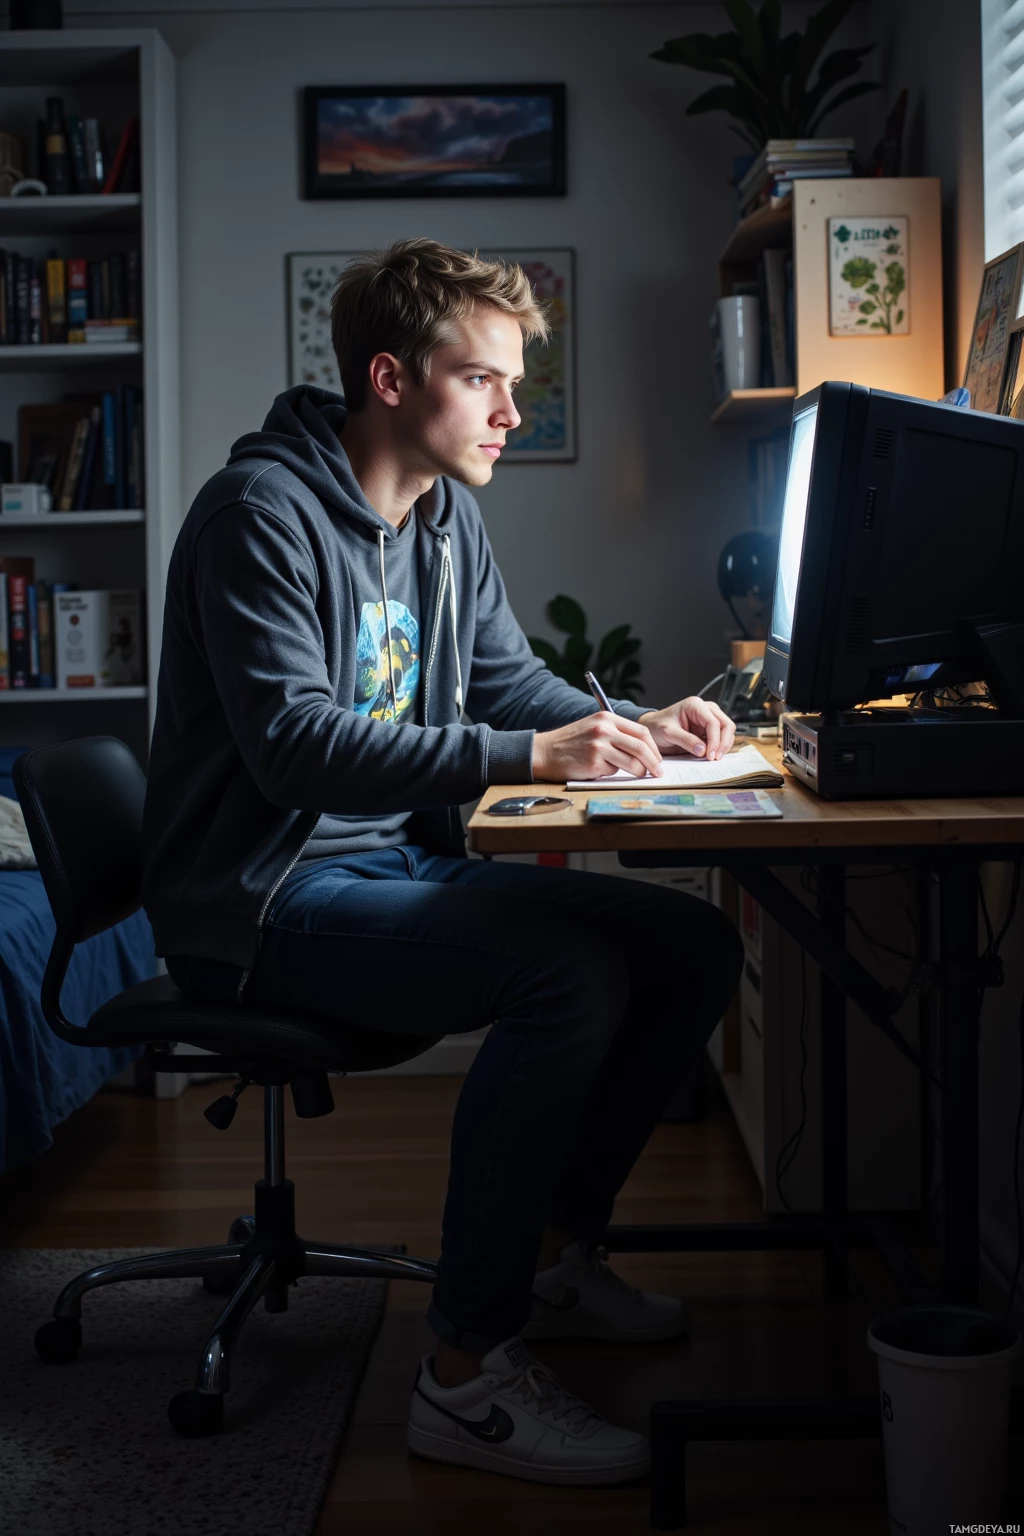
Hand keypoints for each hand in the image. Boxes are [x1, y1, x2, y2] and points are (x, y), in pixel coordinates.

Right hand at [533, 713, 662, 781]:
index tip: (657, 758)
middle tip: (658, 772)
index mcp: (607, 718)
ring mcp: (599, 746)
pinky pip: (614, 772)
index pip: (641, 731)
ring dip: (639, 772)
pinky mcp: (594, 763)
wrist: (544, 752)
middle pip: (641, 747)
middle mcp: (604, 730)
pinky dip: (613, 774)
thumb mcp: (593, 727)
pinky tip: (601, 770)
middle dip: (654, 762)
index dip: (653, 747)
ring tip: (638, 775)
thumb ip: (616, 732)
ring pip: (632, 763)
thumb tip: (643, 749)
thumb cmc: (570, 743)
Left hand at [637, 697, 735, 761]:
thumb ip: (685, 740)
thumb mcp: (668, 733)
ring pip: (727, 731)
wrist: (652, 729)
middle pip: (726, 724)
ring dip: (723, 746)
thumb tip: (703, 750)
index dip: (715, 739)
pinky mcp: (708, 730)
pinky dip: (719, 747)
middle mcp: (705, 710)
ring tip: (713, 758)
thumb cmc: (657, 726)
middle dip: (723, 742)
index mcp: (695, 705)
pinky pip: (721, 738)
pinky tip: (711, 756)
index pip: (713, 722)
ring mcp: (708, 719)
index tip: (710, 755)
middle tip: (714, 758)